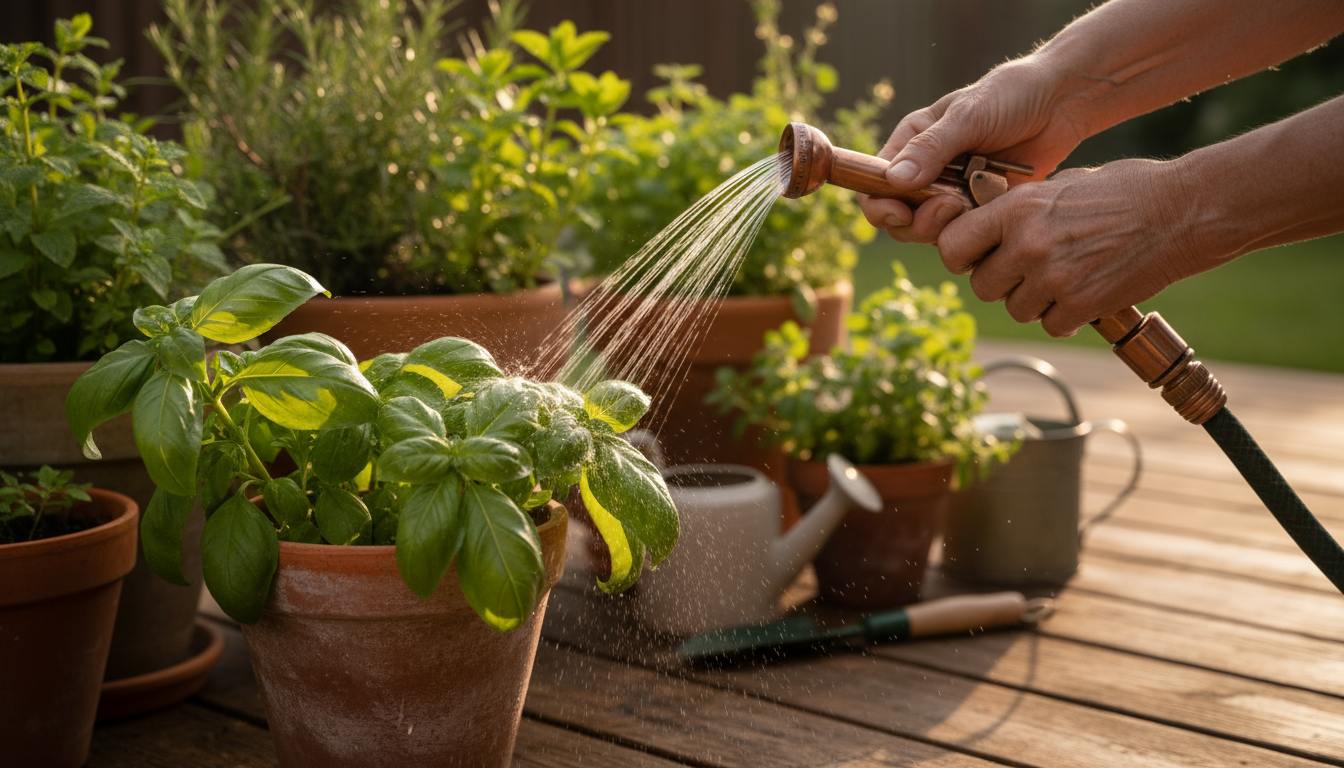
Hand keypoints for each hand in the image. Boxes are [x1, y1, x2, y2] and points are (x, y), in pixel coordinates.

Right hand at [858, 58, 1085, 243]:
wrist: (1061, 103)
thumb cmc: (1012, 95)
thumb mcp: (969, 114)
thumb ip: (931, 148)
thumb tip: (893, 180)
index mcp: (911, 144)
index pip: (874, 184)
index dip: (880, 204)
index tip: (902, 210)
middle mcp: (925, 172)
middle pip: (898, 218)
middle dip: (917, 222)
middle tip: (951, 206)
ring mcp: (951, 193)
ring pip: (929, 231)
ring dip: (946, 228)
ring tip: (973, 203)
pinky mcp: (979, 209)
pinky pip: (965, 234)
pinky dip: (974, 230)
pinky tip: (992, 208)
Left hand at [937, 158, 1201, 337]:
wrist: (1184, 210)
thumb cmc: (1125, 190)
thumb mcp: (1061, 184)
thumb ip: (1019, 209)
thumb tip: (985, 229)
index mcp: (1017, 208)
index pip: (953, 246)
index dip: (962, 255)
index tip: (977, 256)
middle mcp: (1028, 244)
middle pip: (982, 286)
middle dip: (1001, 282)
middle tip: (1028, 270)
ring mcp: (1055, 278)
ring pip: (1016, 310)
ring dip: (1034, 301)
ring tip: (1064, 277)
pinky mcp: (1083, 305)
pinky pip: (1051, 325)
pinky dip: (1065, 317)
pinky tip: (1084, 295)